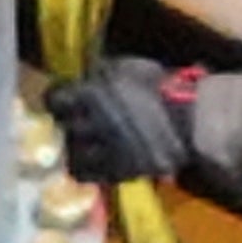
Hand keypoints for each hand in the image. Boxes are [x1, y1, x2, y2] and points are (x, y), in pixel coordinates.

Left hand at [46, 58, 194, 183]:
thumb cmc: (160, 88)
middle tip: (71, 122)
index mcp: (90, 95)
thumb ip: (100, 72)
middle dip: (64, 125)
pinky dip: (85, 168)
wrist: (188, 122)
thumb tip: (84, 74)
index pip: (54, 100)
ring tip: (80, 144)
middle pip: (60, 129)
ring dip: (72, 149)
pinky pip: (86, 175)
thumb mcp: (127, 67)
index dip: (56, 99)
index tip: (62, 98)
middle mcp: (89, 124)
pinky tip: (92, 161)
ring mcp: (101, 151)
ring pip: (70, 155)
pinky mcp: (114, 172)